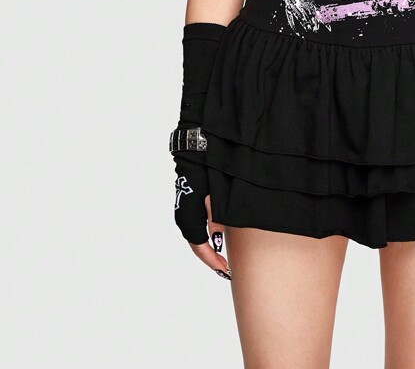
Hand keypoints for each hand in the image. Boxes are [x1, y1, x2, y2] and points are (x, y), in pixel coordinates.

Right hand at [173, 155, 231, 279]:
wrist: (197, 151)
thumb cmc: (208, 172)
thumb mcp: (216, 198)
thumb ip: (217, 221)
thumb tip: (218, 240)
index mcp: (189, 218)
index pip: (200, 247)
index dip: (212, 260)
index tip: (225, 270)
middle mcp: (183, 217)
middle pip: (196, 244)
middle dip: (210, 257)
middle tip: (225, 267)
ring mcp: (184, 210)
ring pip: (195, 235)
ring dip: (207, 247)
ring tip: (222, 256)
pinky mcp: (188, 203)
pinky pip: (195, 225)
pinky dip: (204, 235)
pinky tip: (214, 237)